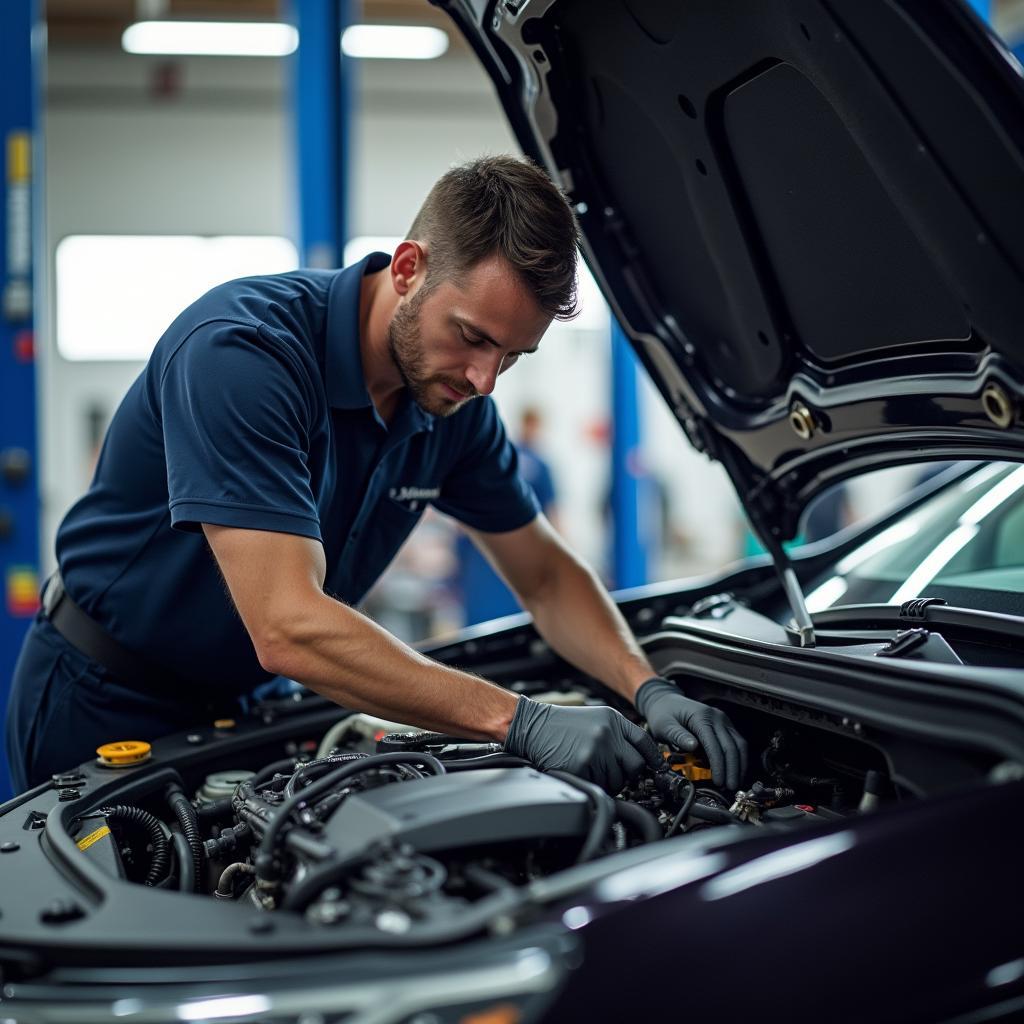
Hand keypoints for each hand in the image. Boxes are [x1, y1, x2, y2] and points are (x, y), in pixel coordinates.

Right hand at [504, 696, 661, 793]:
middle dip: (628, 773)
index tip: (658, 769)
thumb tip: (641, 758)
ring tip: (591, 768)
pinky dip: (593, 784)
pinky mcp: (582, 767)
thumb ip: (619, 734)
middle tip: (614, 770)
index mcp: (613, 719)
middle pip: (636, 765)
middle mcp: (607, 734)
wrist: (533, 726)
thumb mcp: (596, 718)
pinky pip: (599, 786)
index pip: (645, 742)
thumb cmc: (562, 724)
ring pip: (618, 781)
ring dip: (609, 781)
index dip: (654, 759)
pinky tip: (582, 771)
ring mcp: (595, 751)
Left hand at [635, 677, 746, 790]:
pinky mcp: (725, 726)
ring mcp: (723, 720)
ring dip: (739, 766)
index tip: (719, 782)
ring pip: (739, 745)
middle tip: (731, 788)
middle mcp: (716, 716)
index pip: (714, 744)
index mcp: (701, 716)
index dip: (718, 765)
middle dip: (732, 769)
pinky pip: (737, 743)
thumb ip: (678, 736)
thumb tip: (693, 746)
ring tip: (734, 784)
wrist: (666, 702)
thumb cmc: (663, 714)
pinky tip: (734, 772)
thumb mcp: (664, 726)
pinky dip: (738, 759)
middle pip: (731, 746)